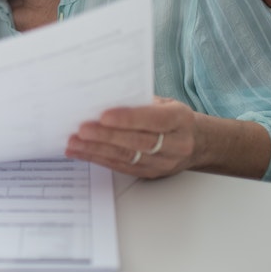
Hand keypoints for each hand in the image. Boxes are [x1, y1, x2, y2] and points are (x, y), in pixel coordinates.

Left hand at [65, 97, 196, 178]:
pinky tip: (81, 152)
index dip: (128, 119)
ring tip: (74, 143)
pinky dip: (98, 159)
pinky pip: (121, 167)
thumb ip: (140, 101)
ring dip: (96, 150)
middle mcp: (175, 144)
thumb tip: (105, 97)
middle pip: (137, 142)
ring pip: (126, 157)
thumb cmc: (174, 118)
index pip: (154, 120)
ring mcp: (163, 163)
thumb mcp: (165, 103)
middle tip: (82, 130)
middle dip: (106, 136)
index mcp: (180, 120)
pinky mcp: (149, 174)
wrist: (196, 143)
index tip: (103, 116)